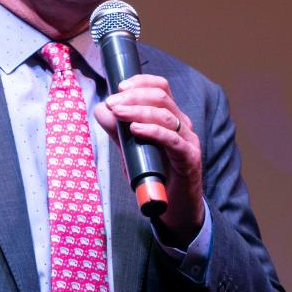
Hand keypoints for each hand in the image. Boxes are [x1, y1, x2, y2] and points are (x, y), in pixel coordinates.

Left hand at [94, 74, 203, 246]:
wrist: (176, 209)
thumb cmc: (156, 178)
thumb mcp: (132, 150)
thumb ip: (119, 131)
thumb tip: (101, 109)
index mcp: (170, 118)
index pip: (161, 88)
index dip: (141, 81)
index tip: (119, 86)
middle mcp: (182, 125)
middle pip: (162, 97)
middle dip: (133, 96)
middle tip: (112, 103)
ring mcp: (188, 141)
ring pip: (166, 115)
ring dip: (138, 111)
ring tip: (118, 113)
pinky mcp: (189, 159)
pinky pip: (173, 139)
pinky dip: (153, 131)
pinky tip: (136, 129)